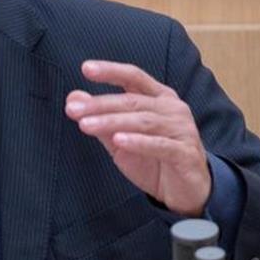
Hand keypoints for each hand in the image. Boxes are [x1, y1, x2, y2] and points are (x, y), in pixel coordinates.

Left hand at [64, 60, 209, 216]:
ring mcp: (182, 130)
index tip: (86, 68)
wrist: (186, 191)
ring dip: (112, 122)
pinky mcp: (185, 153)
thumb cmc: (153, 159)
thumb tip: (73, 98)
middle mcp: (172, 109)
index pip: (133, 77)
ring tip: (86, 125)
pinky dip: (139, 142)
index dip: (111, 71)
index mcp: (159, 98)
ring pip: (144, 121)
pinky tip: (119, 141)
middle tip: (73, 109)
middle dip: (100, 104)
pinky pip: (160, 145)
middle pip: (133, 101)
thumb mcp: (120, 139)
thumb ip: (100, 118)